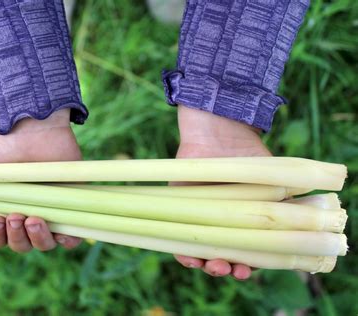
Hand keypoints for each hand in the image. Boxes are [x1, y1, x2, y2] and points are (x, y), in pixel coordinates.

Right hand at [0, 109, 82, 251]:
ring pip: (46, 243)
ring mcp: (51, 209)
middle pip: (22, 245)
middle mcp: (27, 212)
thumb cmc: (1, 145)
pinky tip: (60, 233)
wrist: (31, 125)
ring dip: (38, 239)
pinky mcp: (73, 203)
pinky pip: (74, 234)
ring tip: (33, 219)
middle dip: (16, 238)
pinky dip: (69, 240)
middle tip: (15, 216)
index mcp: (4, 208)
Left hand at [172, 105, 271, 279]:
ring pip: (200, 250)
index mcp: (242, 218)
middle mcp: (219, 220)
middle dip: (228, 269)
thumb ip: (282, 204)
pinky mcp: (176, 205)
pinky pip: (176, 234)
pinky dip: (182, 251)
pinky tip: (191, 259)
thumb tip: (302, 229)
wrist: (219, 126)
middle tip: (236, 271)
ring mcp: (198, 214)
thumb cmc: (248, 153)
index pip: (244, 250)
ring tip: (216, 267)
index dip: (248, 265)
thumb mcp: (270, 181)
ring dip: (207, 265)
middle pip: (222, 254)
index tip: (251, 270)